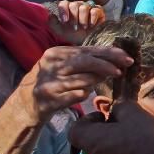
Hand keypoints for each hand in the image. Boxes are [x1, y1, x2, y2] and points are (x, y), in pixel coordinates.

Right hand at [18, 46, 132, 123]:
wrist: (26, 103)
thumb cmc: (52, 82)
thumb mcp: (64, 66)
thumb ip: (86, 61)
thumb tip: (114, 60)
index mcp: (56, 53)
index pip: (88, 50)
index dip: (109, 54)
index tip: (127, 58)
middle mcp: (52, 65)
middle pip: (85, 61)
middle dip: (107, 65)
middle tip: (122, 70)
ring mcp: (50, 81)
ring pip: (82, 80)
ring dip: (96, 81)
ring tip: (103, 82)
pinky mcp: (50, 98)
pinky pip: (76, 95)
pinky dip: (84, 94)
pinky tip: (86, 95)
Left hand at [53, 0, 105, 33]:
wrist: (86, 41)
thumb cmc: (72, 35)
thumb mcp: (60, 31)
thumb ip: (52, 23)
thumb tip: (51, 14)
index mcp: (67, 8)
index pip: (64, 3)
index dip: (64, 11)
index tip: (65, 21)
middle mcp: (77, 5)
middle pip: (74, 4)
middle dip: (74, 18)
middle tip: (75, 27)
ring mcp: (88, 7)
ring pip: (84, 7)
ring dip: (83, 20)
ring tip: (83, 27)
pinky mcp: (98, 10)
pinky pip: (95, 10)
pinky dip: (92, 19)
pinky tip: (91, 25)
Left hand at [69, 100, 153, 153]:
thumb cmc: (146, 139)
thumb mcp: (134, 112)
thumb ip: (120, 106)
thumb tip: (116, 110)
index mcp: (92, 141)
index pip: (75, 130)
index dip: (87, 120)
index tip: (105, 116)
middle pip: (88, 142)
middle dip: (101, 132)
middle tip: (122, 125)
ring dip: (110, 145)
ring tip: (131, 140)